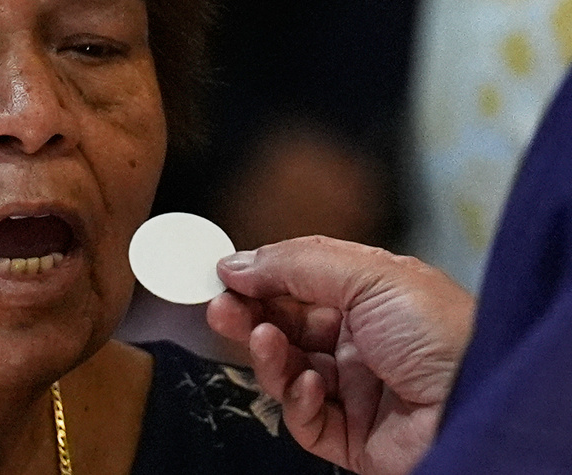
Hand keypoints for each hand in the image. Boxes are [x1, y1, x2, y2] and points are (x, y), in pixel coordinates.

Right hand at [206, 236, 474, 474]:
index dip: (261, 279)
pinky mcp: (354, 438)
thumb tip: (237, 261)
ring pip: (288, 372)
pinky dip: (298, 400)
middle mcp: (362, 342)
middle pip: (286, 327)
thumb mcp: (368, 273)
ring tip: (263, 339)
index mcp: (372, 297)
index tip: (224, 274)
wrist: (479, 404)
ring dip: (268, 355)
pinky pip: (306, 419)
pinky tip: (311, 384)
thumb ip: (296, 264)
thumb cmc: (446, 334)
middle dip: (251, 316)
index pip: (299, 284)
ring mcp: (357, 391)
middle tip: (220, 307)